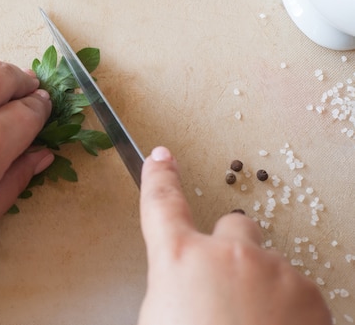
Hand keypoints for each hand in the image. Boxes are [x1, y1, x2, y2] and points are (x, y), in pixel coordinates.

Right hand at [138, 146, 331, 324]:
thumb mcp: (158, 317)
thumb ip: (172, 286)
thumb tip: (184, 286)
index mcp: (178, 259)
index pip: (161, 203)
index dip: (159, 177)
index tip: (160, 158)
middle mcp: (225, 253)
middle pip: (232, 225)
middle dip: (230, 247)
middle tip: (228, 286)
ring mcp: (271, 269)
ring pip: (267, 263)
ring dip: (262, 285)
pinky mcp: (309, 293)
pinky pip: (296, 288)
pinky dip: (289, 308)